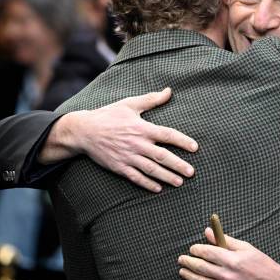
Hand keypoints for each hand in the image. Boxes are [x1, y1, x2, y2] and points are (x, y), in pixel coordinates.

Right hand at [39, 88, 197, 191]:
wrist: (84, 130)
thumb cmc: (109, 115)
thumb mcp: (130, 104)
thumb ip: (151, 99)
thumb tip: (169, 91)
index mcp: (141, 127)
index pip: (167, 134)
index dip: (182, 141)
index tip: (195, 147)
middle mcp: (137, 143)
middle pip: (162, 156)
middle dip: (178, 165)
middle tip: (191, 172)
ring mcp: (128, 156)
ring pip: (151, 169)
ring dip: (166, 177)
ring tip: (179, 182)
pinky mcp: (119, 166)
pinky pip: (135, 177)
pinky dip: (147, 184)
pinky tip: (158, 189)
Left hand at [177, 228, 279, 279]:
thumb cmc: (261, 265)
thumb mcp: (246, 248)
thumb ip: (226, 239)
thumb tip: (209, 231)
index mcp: (233, 259)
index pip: (208, 252)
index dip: (197, 249)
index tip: (192, 248)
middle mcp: (228, 274)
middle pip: (202, 267)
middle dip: (189, 262)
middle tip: (182, 259)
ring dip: (190, 275)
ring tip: (182, 271)